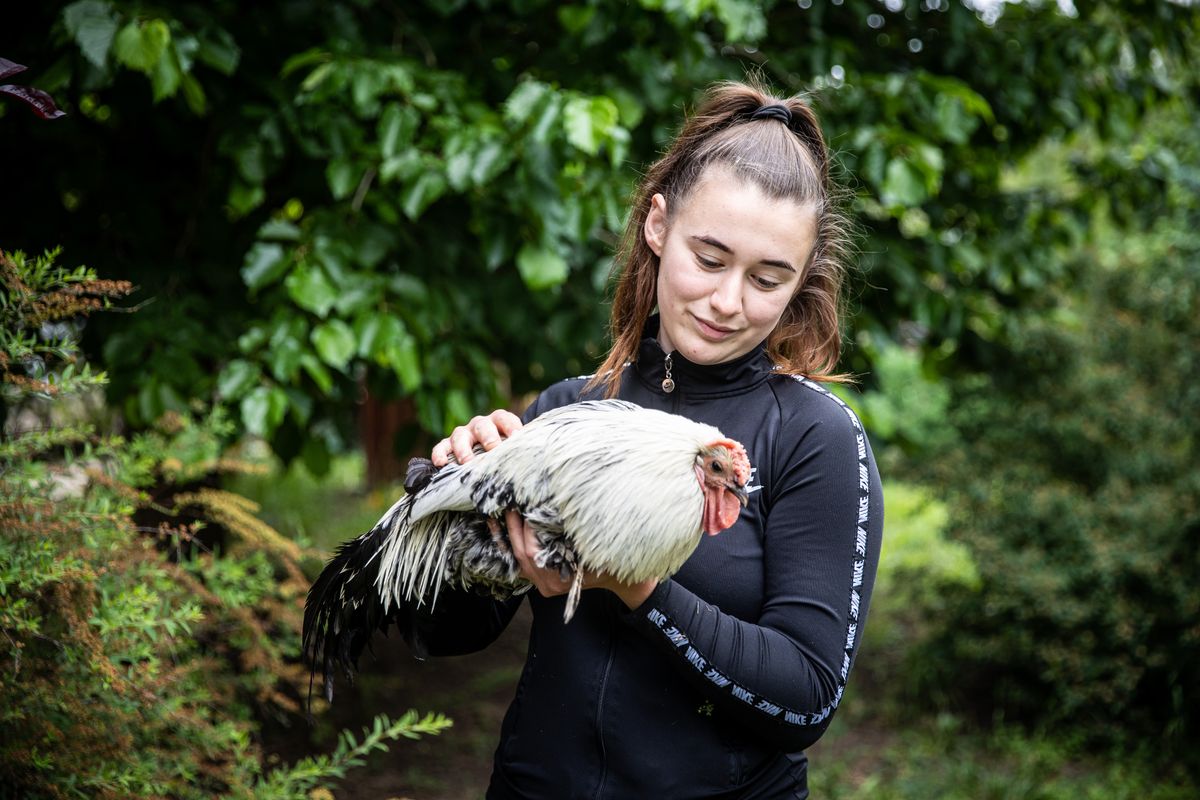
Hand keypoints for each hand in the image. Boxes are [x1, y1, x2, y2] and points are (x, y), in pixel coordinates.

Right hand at [431, 409, 522, 466]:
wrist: (491, 452)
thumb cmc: (506, 451)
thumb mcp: (514, 448)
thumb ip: (520, 454)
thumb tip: (530, 472)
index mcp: (498, 421)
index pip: (505, 419)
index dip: (511, 426)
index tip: (517, 436)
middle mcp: (480, 425)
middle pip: (482, 426)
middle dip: (488, 437)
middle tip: (493, 449)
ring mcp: (463, 434)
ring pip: (460, 436)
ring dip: (463, 449)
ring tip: (467, 462)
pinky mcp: (449, 445)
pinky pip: (441, 447)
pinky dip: (440, 454)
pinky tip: (441, 464)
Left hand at [503, 510, 657, 610]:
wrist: (618, 577)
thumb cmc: (610, 557)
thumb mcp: (595, 543)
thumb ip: (573, 530)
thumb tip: (553, 504)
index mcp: (561, 578)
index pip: (534, 551)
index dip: (528, 528)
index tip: (528, 507)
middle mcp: (548, 585)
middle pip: (522, 555)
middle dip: (514, 529)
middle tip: (510, 506)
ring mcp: (542, 585)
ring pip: (517, 561)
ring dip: (507, 537)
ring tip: (497, 516)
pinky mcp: (540, 580)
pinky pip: (519, 564)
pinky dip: (509, 547)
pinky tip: (500, 530)